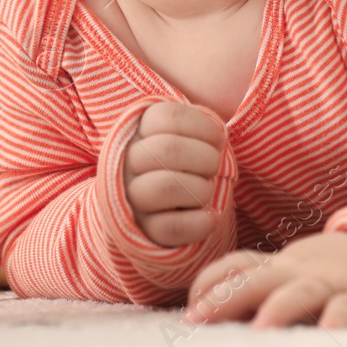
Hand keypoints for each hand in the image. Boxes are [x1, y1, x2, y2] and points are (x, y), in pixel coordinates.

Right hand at [121, 100, 226, 246]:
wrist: (164, 206)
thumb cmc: (183, 163)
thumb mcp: (187, 137)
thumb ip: (201, 127)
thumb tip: (218, 133)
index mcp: (138, 130)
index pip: (169, 116)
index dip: (204, 127)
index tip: (218, 139)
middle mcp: (127, 162)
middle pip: (167, 148)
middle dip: (206, 157)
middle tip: (214, 167)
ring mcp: (132, 197)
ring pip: (164, 186)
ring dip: (200, 188)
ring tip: (207, 191)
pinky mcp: (143, 230)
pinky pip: (170, 228)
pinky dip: (198, 223)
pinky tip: (210, 217)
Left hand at [184, 230, 346, 328]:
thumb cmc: (319, 279)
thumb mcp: (283, 276)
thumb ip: (248, 288)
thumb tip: (200, 313)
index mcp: (275, 269)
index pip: (236, 266)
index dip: (209, 282)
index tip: (188, 311)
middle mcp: (296, 274)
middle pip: (257, 280)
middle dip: (226, 298)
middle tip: (198, 319)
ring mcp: (328, 286)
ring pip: (301, 293)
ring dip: (279, 309)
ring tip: (260, 329)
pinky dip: (338, 321)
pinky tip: (327, 335)